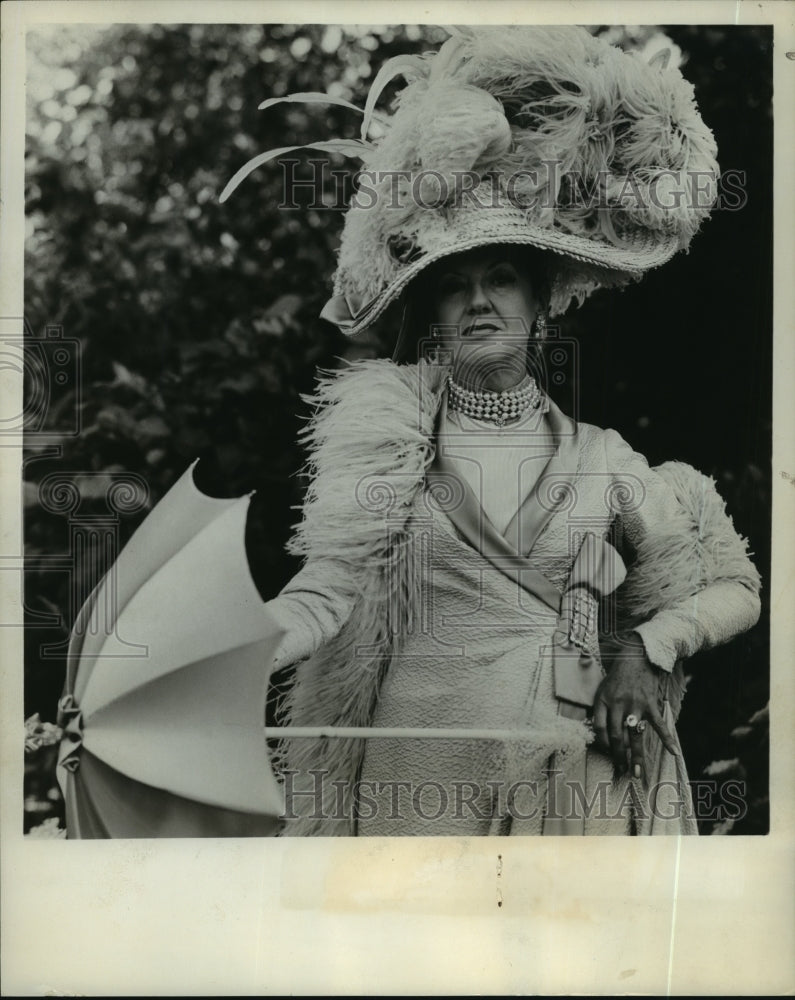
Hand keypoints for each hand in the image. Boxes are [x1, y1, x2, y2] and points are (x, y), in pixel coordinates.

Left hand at [592, 631, 678, 779]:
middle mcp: (618, 705)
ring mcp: (635, 705)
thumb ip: (601, 710)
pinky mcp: (650, 704)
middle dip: (618, 757)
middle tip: (622, 771)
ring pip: (635, 736)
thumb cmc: (618, 675)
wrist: (637, 656)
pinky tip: (674, 752)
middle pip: (617, 737)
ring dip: (636, 756)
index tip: (607, 753)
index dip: (603, 744)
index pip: (600, 729)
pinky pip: (659, 725)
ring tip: (637, 773)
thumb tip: (602, 734)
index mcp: (603, 701)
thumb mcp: (602, 689)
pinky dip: (667, 739)